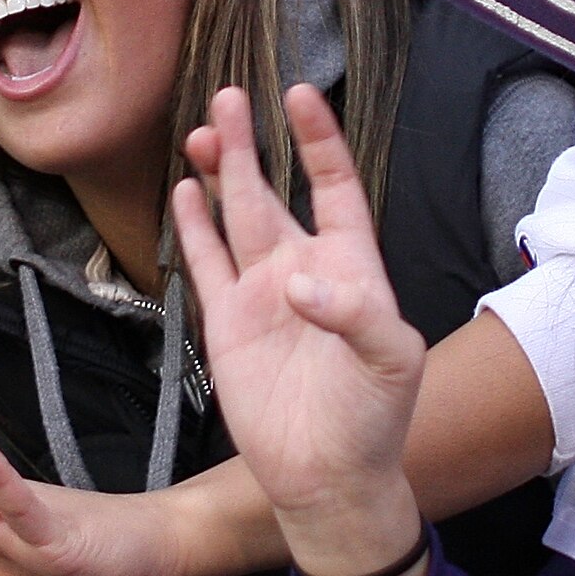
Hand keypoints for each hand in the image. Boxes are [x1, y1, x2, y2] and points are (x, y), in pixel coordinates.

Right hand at [172, 85, 429, 575]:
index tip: (301, 97)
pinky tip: (185, 190)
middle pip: (272, 191)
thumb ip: (355, 313)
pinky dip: (194, 227)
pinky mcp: (226, 322)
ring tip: (201, 128)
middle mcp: (302, 269)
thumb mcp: (389, 361)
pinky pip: (206, 263)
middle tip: (229, 97)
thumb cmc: (375, 418)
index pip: (334, 188)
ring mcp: (260, 294)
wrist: (328, 478)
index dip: (318, 143)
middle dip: (251, 145)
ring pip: (235, 217)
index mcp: (351, 267)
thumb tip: (296, 281)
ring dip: (219, 174)